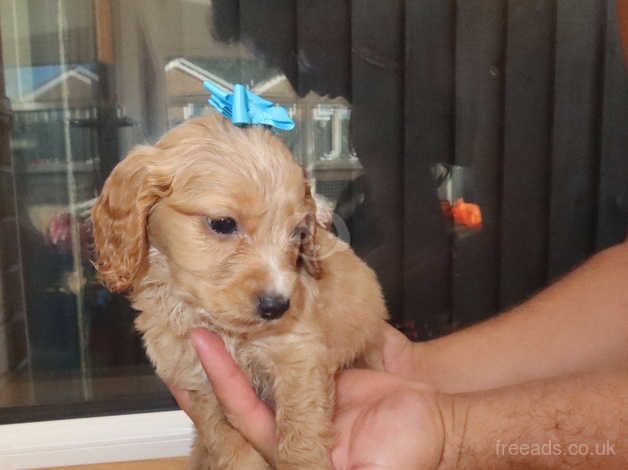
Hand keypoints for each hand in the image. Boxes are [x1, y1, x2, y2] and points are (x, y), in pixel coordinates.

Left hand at [170, 327, 446, 468]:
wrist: (436, 424)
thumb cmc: (407, 456)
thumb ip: (314, 462)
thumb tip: (296, 462)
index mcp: (294, 457)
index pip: (246, 429)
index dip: (221, 402)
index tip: (198, 374)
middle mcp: (292, 434)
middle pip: (245, 402)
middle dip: (217, 376)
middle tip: (192, 342)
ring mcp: (306, 407)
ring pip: (265, 379)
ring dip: (242, 357)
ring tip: (215, 329)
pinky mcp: (322, 384)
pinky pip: (292, 364)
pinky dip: (275, 349)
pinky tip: (259, 329)